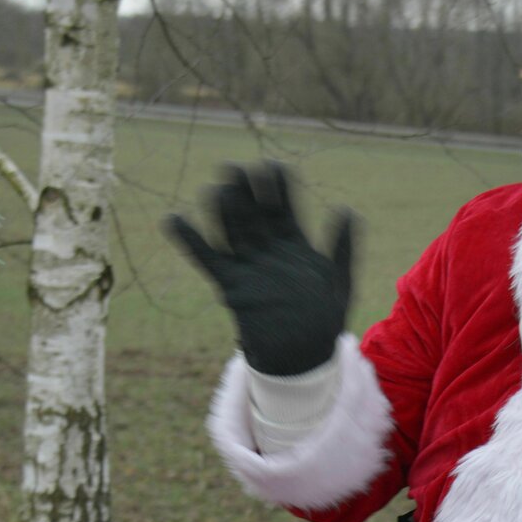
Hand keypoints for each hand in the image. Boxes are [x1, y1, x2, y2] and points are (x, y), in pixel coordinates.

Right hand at [164, 162, 355, 376]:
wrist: (301, 356)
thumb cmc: (323, 320)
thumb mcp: (340, 282)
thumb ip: (342, 248)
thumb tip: (347, 210)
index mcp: (294, 245)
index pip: (284, 209)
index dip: (278, 187)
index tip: (272, 166)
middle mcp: (267, 250)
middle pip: (253, 213)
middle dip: (244, 190)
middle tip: (233, 167)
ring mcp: (247, 265)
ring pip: (231, 230)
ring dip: (221, 209)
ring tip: (214, 189)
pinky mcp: (229, 285)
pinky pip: (207, 259)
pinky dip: (190, 241)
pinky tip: (174, 219)